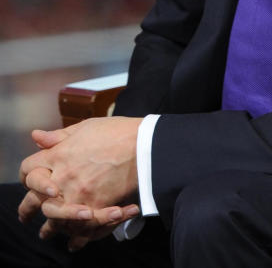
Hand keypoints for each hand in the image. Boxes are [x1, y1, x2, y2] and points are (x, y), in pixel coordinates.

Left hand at [18, 117, 141, 243]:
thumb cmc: (118, 132)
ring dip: (50, 229)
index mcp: (57, 155)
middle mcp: (62, 178)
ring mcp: (78, 194)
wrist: (146, 144)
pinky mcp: (96, 207)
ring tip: (48, 234)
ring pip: (53, 220)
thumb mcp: (86, 127)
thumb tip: (36, 136)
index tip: (29, 185)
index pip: (28, 170)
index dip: (28, 178)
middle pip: (33, 201)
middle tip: (27, 217)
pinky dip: (77, 238)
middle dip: (28, 210)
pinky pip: (80, 229)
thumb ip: (60, 136)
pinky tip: (74, 243)